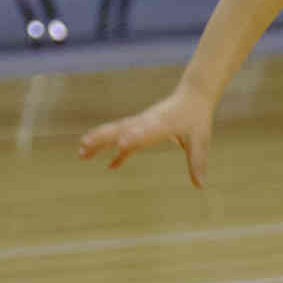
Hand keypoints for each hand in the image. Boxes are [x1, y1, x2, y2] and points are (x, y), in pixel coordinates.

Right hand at [79, 83, 215, 186]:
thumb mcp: (200, 140)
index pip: (144, 131)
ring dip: (99, 142)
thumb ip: (197, 162)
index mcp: (160, 123)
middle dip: (102, 138)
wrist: (193, 96)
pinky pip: (125, 140)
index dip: (133, 137)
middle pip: (120, 129)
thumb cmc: (196, 117)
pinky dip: (117, 153)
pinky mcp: (141, 128)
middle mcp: (146, 122)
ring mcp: (141, 124)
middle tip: (84, 146)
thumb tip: (200, 185)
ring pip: (116, 132)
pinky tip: (109, 166)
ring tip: (81, 153)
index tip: (120, 144)